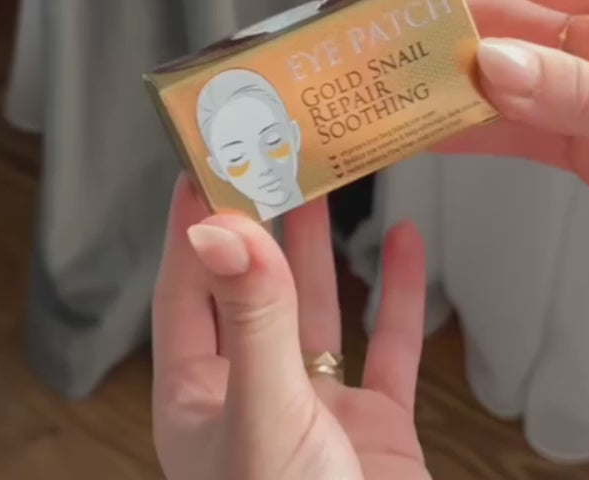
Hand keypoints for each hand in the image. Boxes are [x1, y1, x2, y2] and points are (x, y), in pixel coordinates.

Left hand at [152, 176, 430, 479]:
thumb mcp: (265, 414)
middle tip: (268, 168)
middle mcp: (254, 397)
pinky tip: (404, 243)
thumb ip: (254, 322)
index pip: (185, 296)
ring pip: (317, 310)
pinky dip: (398, 293)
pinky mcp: (378, 420)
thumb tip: (222, 232)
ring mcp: (319, 408)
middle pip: (253, 292)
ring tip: (322, 189)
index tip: (204, 173)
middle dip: (260, 228)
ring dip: (320, 251)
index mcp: (200, 404)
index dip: (193, 233)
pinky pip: (389, 343)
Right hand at [366, 0, 588, 263]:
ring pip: (502, 79)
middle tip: (376, 27)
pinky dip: (473, 132)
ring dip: (446, 84)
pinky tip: (433, 131)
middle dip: (437, 22)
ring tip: (390, 83)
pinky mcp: (588, 142)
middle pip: (504, 21)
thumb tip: (495, 66)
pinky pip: (516, 130)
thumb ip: (586, 93)